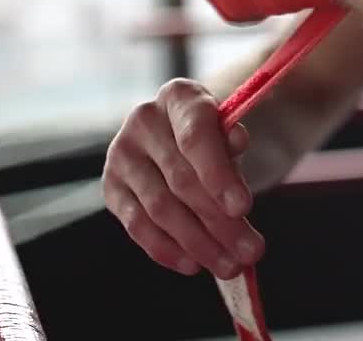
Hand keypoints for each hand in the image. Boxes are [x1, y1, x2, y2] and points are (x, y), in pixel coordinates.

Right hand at [102, 78, 263, 279]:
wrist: (180, 138)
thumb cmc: (212, 137)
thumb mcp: (229, 133)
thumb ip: (232, 143)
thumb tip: (237, 140)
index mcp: (179, 97)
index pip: (196, 137)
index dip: (219, 174)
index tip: (244, 208)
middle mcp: (144, 120)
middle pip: (182, 180)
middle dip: (220, 223)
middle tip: (251, 251)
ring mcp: (122, 154)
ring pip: (161, 209)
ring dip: (199, 244)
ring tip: (230, 265)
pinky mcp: (111, 187)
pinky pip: (138, 226)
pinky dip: (167, 250)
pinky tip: (194, 264)